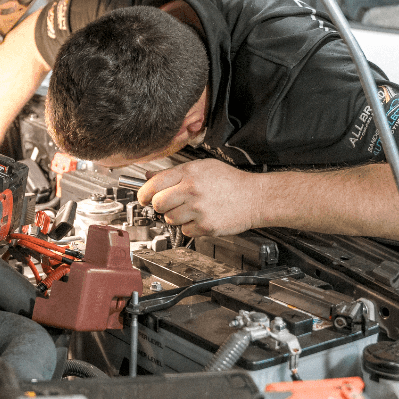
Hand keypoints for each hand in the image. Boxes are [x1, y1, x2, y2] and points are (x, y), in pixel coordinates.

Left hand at [137, 158, 257, 237]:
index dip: (144, 193)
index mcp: (189, 173)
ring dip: (176, 217)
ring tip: (191, 210)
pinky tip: (201, 218)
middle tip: (168, 204)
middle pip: (158, 204)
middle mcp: (192, 190)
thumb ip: (175, 172)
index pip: (154, 184)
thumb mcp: (203, 167)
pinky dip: (190, 227)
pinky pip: (186, 231)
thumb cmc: (231, 181)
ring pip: (170, 219)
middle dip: (160, 206)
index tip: (143, 198)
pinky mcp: (206, 226)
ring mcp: (198, 210)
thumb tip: (149, 176)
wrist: (256, 197)